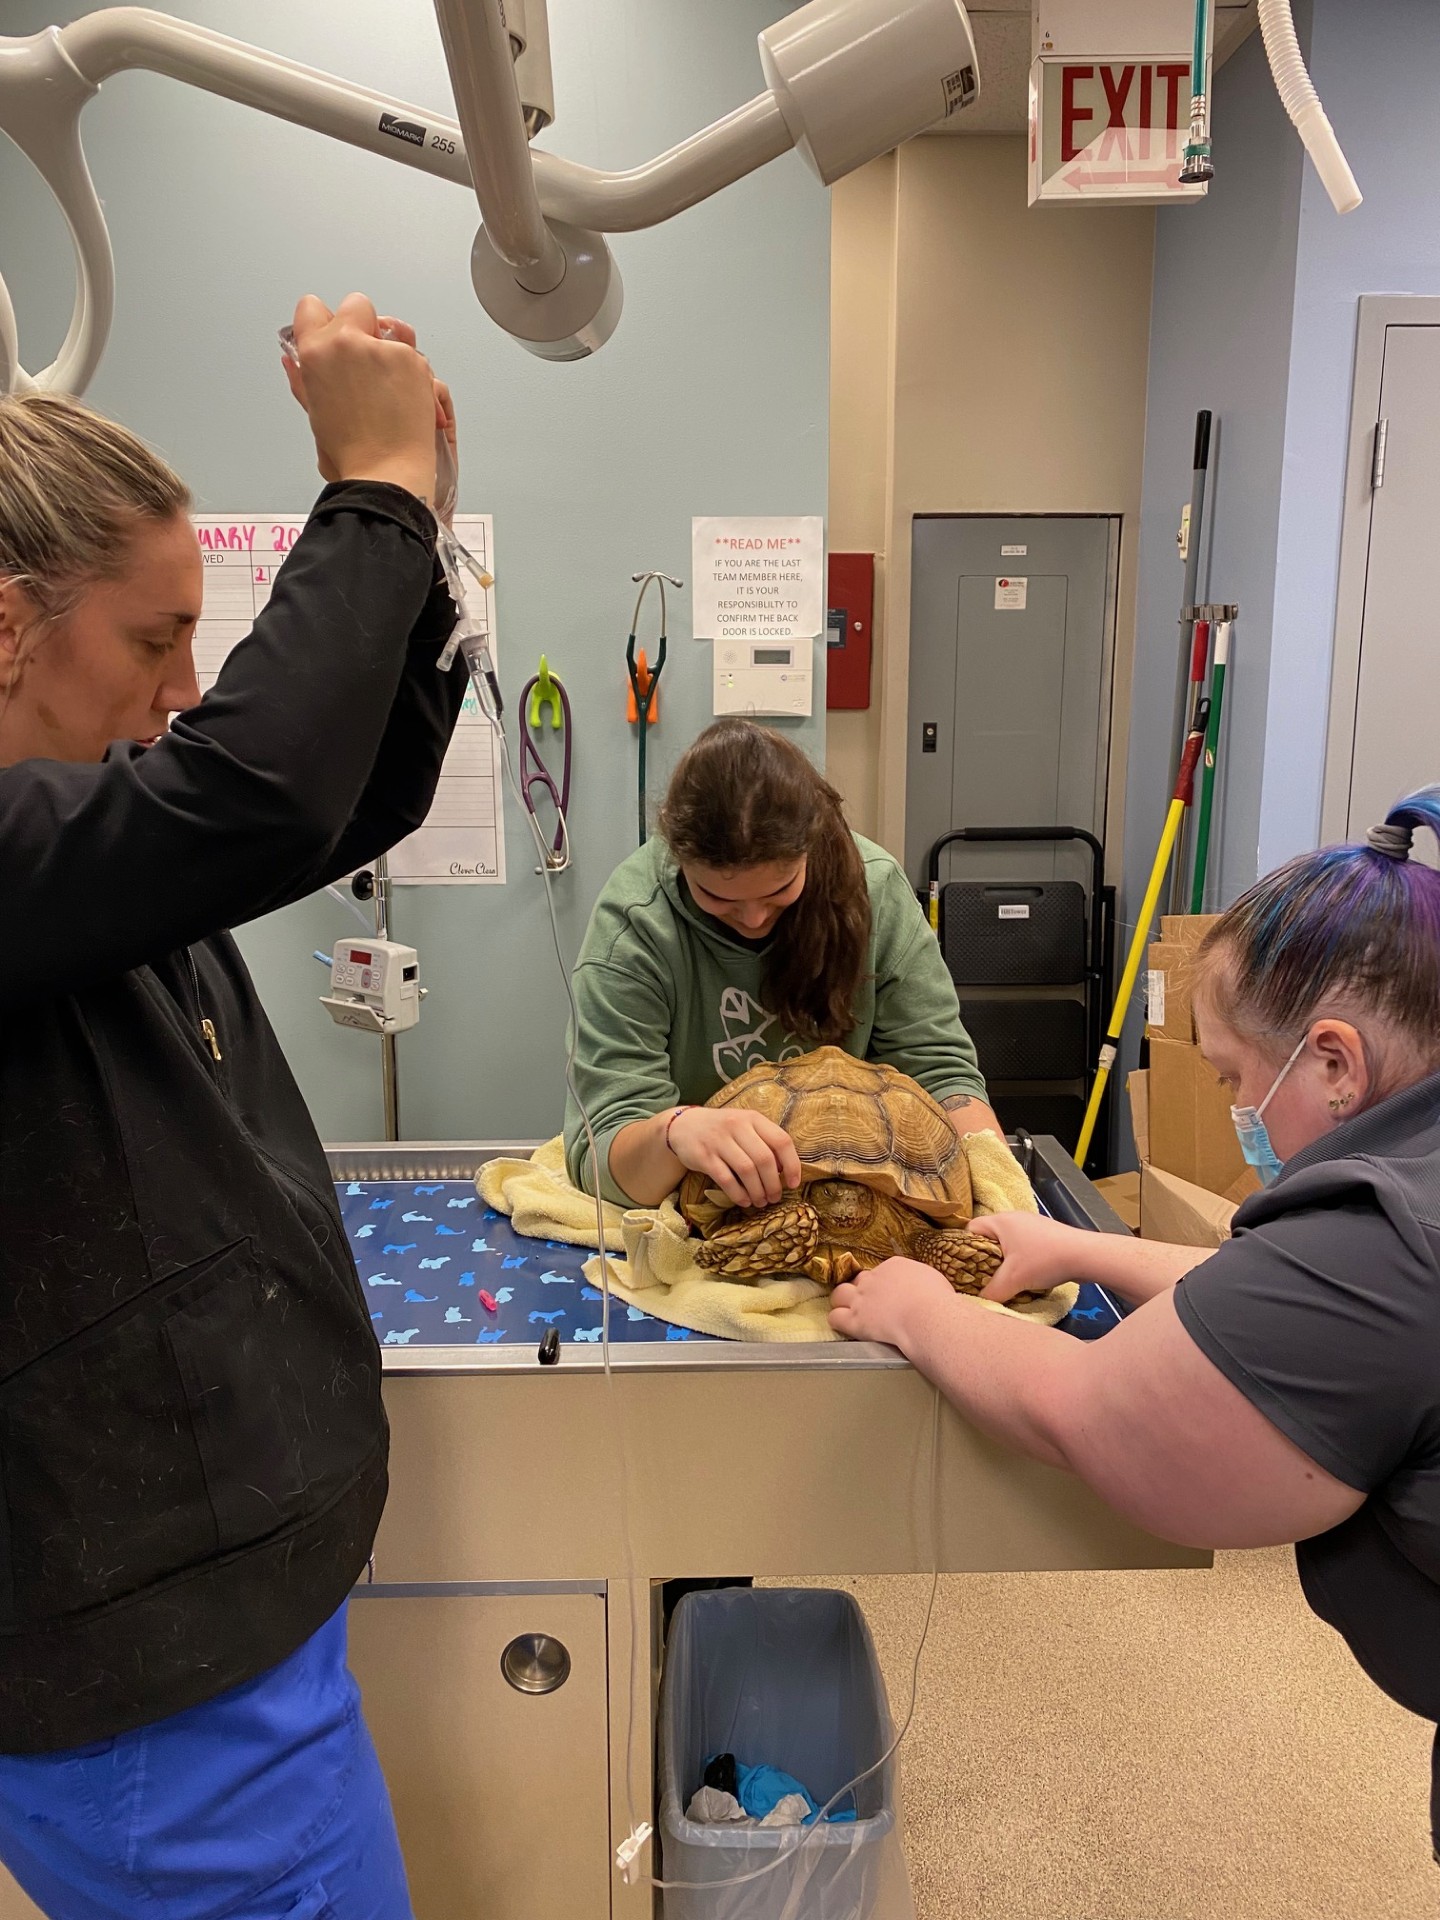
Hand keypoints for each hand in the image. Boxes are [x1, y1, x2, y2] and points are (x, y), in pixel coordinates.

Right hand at [281, 293, 438, 503]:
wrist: (385, 472)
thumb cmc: (352, 454)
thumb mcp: (315, 413)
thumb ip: (303, 379)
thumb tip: (293, 360)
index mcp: (316, 352)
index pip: (310, 307)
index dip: (323, 323)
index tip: (331, 337)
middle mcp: (347, 342)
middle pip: (357, 305)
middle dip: (363, 326)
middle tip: (366, 360)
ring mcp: (382, 349)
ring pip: (392, 330)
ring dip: (392, 350)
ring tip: (389, 388)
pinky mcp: (413, 361)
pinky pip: (414, 356)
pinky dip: (413, 374)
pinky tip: (407, 400)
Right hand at [666, 1107, 802, 1209]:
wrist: (683, 1126)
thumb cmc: (723, 1130)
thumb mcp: (745, 1126)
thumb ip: (764, 1141)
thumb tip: (785, 1170)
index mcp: (753, 1118)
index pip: (781, 1141)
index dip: (792, 1165)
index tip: (793, 1184)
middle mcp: (737, 1126)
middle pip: (764, 1159)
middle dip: (773, 1184)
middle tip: (775, 1197)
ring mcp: (719, 1140)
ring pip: (747, 1170)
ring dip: (757, 1191)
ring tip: (761, 1202)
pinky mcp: (704, 1156)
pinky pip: (726, 1179)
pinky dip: (738, 1194)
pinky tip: (744, 1201)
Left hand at [829, 1257, 954, 1348]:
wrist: (927, 1317)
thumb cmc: (938, 1301)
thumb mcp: (932, 1280)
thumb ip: (920, 1281)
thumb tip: (921, 1288)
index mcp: (894, 1266)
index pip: (881, 1272)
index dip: (883, 1285)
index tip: (891, 1296)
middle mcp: (874, 1279)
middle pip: (858, 1280)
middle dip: (861, 1290)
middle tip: (871, 1304)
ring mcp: (862, 1299)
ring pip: (839, 1294)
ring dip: (842, 1302)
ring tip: (849, 1312)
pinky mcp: (855, 1320)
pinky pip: (835, 1317)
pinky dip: (838, 1320)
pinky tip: (844, 1326)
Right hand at [969, 1212, 1091, 1302]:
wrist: (1084, 1255)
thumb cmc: (1043, 1260)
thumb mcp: (1012, 1280)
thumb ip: (991, 1292)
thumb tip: (979, 1300)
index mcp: (1000, 1221)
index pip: (970, 1229)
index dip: (963, 1249)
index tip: (966, 1268)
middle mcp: (1014, 1217)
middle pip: (988, 1237)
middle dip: (985, 1258)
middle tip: (984, 1278)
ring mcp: (1031, 1224)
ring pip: (1007, 1243)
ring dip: (1004, 1261)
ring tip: (1006, 1279)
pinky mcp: (1045, 1234)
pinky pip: (1023, 1246)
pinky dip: (1020, 1260)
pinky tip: (1026, 1275)